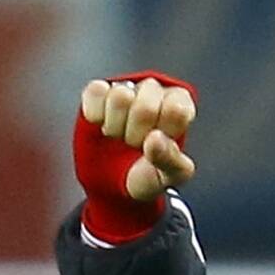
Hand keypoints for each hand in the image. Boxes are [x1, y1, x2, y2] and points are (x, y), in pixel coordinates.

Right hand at [73, 72, 197, 241]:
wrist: (111, 186)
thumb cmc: (145, 175)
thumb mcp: (166, 178)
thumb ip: (170, 160)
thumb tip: (154, 139)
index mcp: (179, 104)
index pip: (176, 110)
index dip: (161, 136)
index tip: (155, 147)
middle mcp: (155, 90)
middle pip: (145, 107)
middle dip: (135, 136)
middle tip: (134, 145)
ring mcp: (126, 87)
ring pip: (120, 96)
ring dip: (115, 127)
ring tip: (119, 136)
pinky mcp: (98, 91)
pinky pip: (96, 92)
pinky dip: (96, 115)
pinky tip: (102, 124)